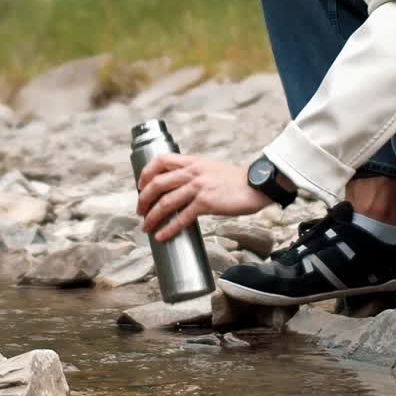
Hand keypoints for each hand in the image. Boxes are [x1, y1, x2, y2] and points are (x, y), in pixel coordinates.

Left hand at [136, 152, 269, 240]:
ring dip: (152, 217)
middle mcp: (193, 171)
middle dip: (143, 199)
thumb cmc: (236, 181)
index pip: (161, 160)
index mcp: (193, 161)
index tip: (141, 186)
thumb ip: (195, 173)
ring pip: (165, 202)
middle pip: (157, 183)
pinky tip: (163, 236)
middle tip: (140, 211)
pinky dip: (169, 228)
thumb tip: (179, 187)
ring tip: (147, 227)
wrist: (256, 185)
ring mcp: (198, 187)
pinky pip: (181, 217)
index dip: (146, 173)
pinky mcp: (206, 202)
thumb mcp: (211, 168)